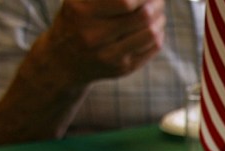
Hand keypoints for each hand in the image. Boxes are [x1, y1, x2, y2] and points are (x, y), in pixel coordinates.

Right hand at [46, 0, 166, 83]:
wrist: (64, 62)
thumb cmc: (76, 21)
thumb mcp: (79, 1)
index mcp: (82, 12)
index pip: (125, 1)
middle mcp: (94, 36)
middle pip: (142, 17)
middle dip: (156, 4)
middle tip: (159, 0)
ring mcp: (109, 55)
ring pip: (151, 34)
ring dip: (160, 19)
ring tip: (159, 12)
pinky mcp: (123, 68)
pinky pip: (152, 48)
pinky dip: (159, 34)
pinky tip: (155, 27)